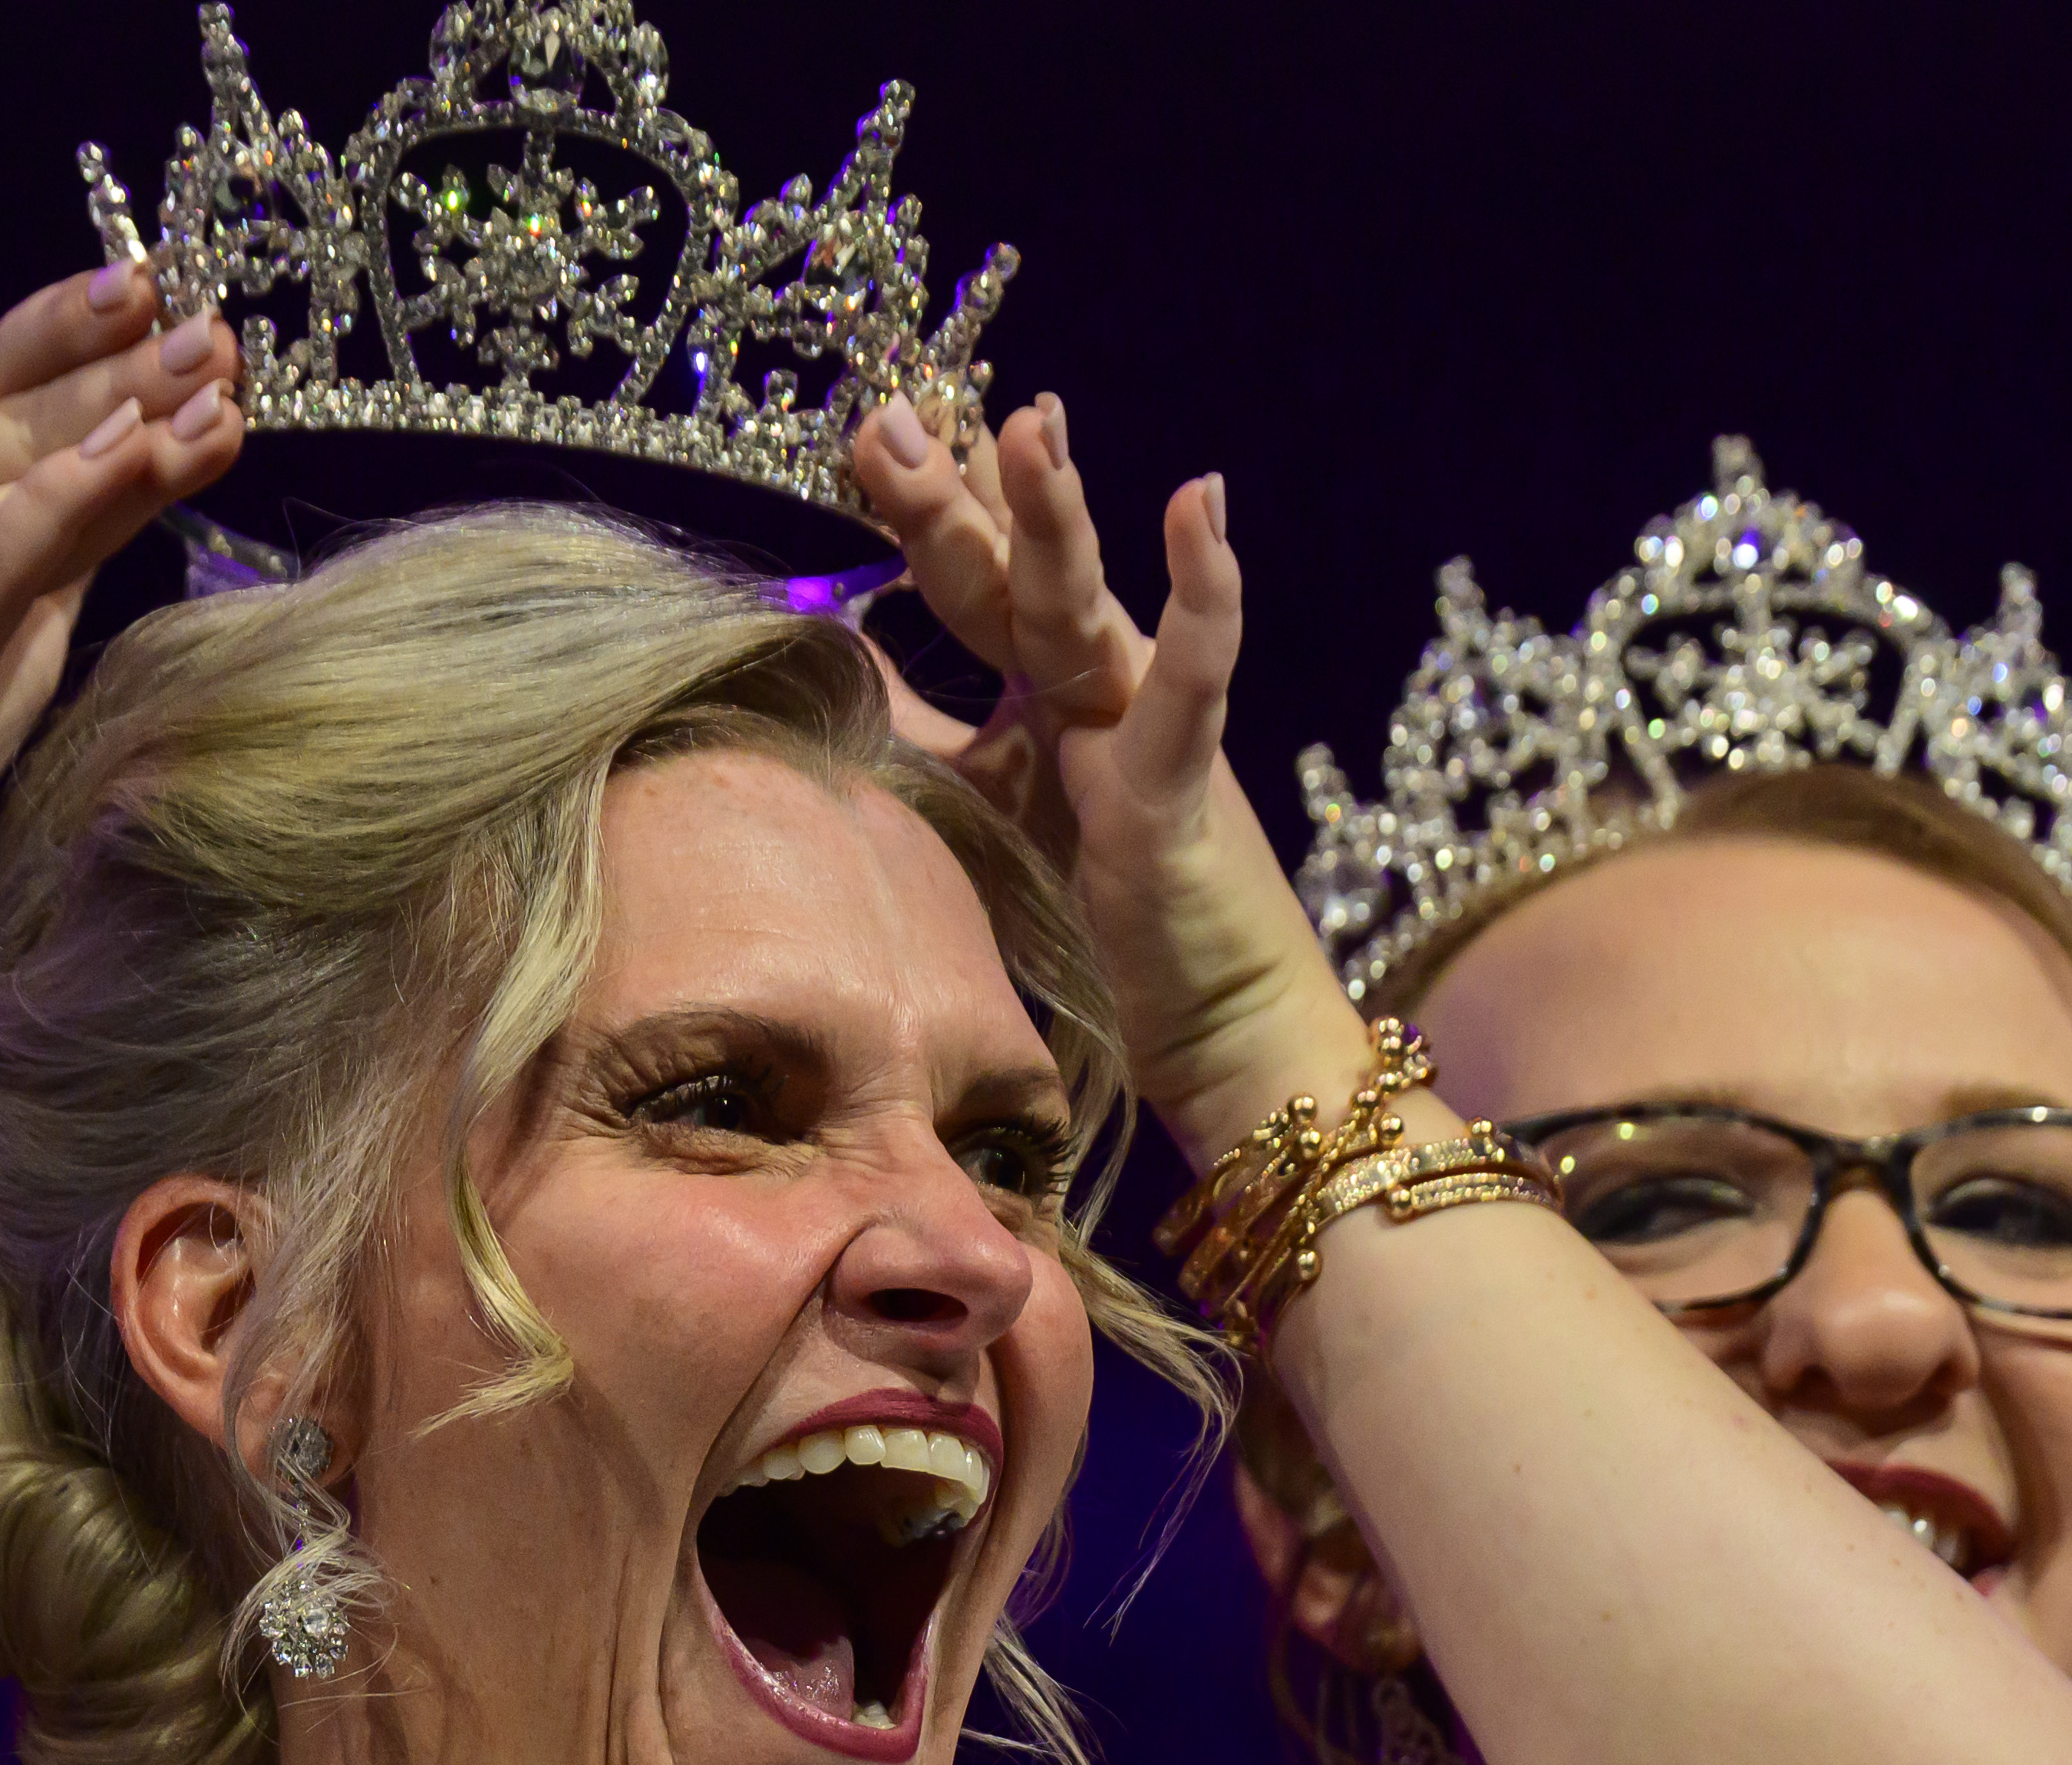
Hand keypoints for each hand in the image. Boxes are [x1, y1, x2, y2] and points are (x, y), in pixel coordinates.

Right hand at [0, 268, 250, 985]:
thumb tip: (139, 475)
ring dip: (119, 417)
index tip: (164, 296)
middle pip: (8, 414)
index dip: (74, 336)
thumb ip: (52, 557)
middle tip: (215, 325)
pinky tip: (127, 453)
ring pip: (10, 476)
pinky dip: (62, 502)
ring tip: (212, 379)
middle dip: (117, 361)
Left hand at [852, 391, 1368, 1155]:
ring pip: (1082, 610)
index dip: (935, 506)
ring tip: (1030, 429)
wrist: (1221, 1037)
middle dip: (948, 499)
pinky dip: (1203, 599)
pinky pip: (1189, 688)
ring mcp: (1137, 735)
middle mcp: (1093, 696)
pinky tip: (1199, 505)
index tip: (886, 424)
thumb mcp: (994, 822)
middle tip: (883, 420)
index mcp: (1044, 700)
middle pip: (1005, 582)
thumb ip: (932, 743)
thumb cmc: (1112, 934)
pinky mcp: (1176, 796)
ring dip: (1055, 518)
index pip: (976, 584)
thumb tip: (849, 668)